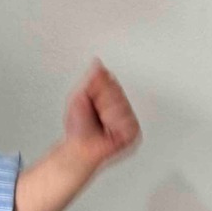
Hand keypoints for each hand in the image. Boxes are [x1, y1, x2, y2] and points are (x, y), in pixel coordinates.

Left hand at [61, 57, 141, 174]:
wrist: (80, 148)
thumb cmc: (78, 127)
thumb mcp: (79, 97)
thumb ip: (90, 79)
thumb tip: (97, 62)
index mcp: (110, 95)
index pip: (110, 80)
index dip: (98, 89)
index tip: (91, 99)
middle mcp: (121, 105)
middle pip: (116, 91)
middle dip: (101, 102)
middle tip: (95, 113)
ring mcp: (128, 118)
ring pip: (121, 105)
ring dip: (107, 114)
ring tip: (101, 123)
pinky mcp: (133, 131)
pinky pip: (126, 120)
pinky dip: (114, 124)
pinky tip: (109, 130)